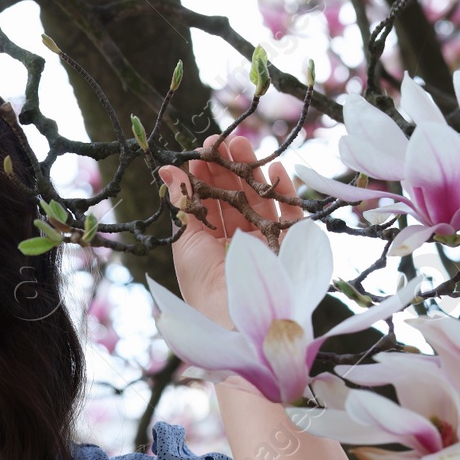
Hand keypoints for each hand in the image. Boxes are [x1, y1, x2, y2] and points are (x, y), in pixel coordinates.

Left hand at [157, 133, 301, 322]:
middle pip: (236, 195)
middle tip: (221, 141)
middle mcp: (238, 240)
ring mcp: (265, 241)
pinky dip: (284, 190)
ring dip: (253, 170)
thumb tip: (169, 170)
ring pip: (261, 198)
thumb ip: (182, 204)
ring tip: (243, 145)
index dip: (205, 176)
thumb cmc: (202, 286)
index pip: (209, 202)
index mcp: (211, 242)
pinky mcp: (289, 244)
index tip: (199, 151)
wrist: (233, 318)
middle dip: (228, 167)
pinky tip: (274, 169)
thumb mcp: (186, 242)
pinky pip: (290, 213)